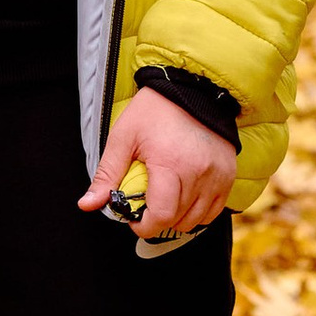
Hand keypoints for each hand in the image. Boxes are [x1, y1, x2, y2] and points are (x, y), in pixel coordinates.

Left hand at [81, 88, 238, 244]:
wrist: (192, 89)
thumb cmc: (154, 112)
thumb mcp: (123, 138)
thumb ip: (107, 174)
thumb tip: (87, 205)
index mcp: (170, 164)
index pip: (161, 215)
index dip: (144, 226)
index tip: (133, 220)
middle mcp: (199, 174)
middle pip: (177, 220)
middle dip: (157, 220)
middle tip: (145, 206)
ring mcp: (217, 176)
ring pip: (196, 220)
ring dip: (177, 218)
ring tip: (163, 199)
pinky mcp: (228, 175)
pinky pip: (214, 211)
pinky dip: (197, 212)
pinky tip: (183, 198)